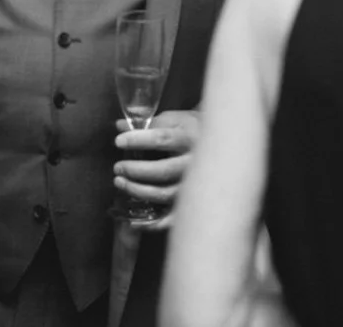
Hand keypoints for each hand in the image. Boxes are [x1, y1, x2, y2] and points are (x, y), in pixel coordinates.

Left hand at [113, 109, 198, 231]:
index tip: (118, 142)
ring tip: (121, 183)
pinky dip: (151, 223)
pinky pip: (172, 218)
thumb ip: (149, 124)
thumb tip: (119, 126)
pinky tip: (133, 220)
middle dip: (135, 170)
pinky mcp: (193, 203)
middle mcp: (194, 163)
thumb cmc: (192, 130)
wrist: (224, 145)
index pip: (161, 139)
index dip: (138, 140)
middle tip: (118, 168)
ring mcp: (195, 186)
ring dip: (138, 192)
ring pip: (165, 194)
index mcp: (189, 138)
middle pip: (163, 170)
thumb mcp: (174, 120)